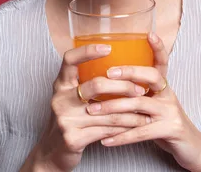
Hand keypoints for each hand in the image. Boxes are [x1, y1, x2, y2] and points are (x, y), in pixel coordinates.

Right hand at [23, 43, 149, 171]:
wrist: (53, 152)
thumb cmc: (70, 119)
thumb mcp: (72, 98)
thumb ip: (87, 84)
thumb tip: (120, 66)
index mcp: (60, 84)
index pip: (69, 59)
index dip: (88, 51)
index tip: (108, 48)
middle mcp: (60, 99)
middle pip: (96, 85)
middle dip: (123, 87)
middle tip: (141, 90)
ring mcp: (65, 119)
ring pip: (107, 112)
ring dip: (131, 112)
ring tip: (147, 111)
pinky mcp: (72, 138)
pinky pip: (106, 130)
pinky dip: (124, 128)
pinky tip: (136, 126)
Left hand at [85, 33, 200, 171]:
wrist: (191, 149)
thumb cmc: (166, 125)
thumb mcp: (155, 106)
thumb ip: (139, 95)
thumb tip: (109, 84)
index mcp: (164, 87)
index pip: (162, 63)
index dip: (158, 48)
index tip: (149, 34)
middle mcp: (169, 95)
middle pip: (150, 77)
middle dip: (128, 72)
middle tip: (106, 74)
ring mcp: (170, 112)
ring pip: (139, 104)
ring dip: (113, 107)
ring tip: (92, 110)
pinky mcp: (170, 130)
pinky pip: (141, 132)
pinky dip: (120, 137)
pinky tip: (105, 140)